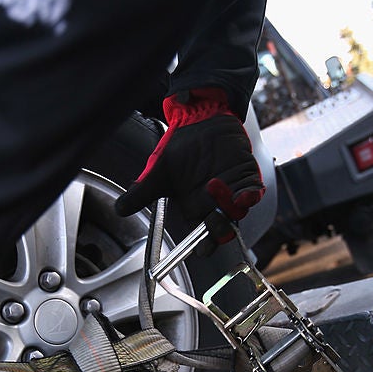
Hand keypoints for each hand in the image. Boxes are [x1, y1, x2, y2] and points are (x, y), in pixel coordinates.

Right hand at [114, 87, 264, 242]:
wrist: (198, 120)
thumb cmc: (180, 147)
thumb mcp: (158, 173)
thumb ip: (141, 193)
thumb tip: (119, 209)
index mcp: (195, 209)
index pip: (202, 236)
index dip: (203, 246)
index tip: (199, 251)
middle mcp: (215, 204)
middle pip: (223, 229)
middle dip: (219, 231)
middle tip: (211, 223)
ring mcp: (232, 191)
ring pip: (238, 212)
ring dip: (231, 211)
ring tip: (221, 202)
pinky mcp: (245, 176)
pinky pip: (253, 192)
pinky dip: (250, 196)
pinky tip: (244, 195)